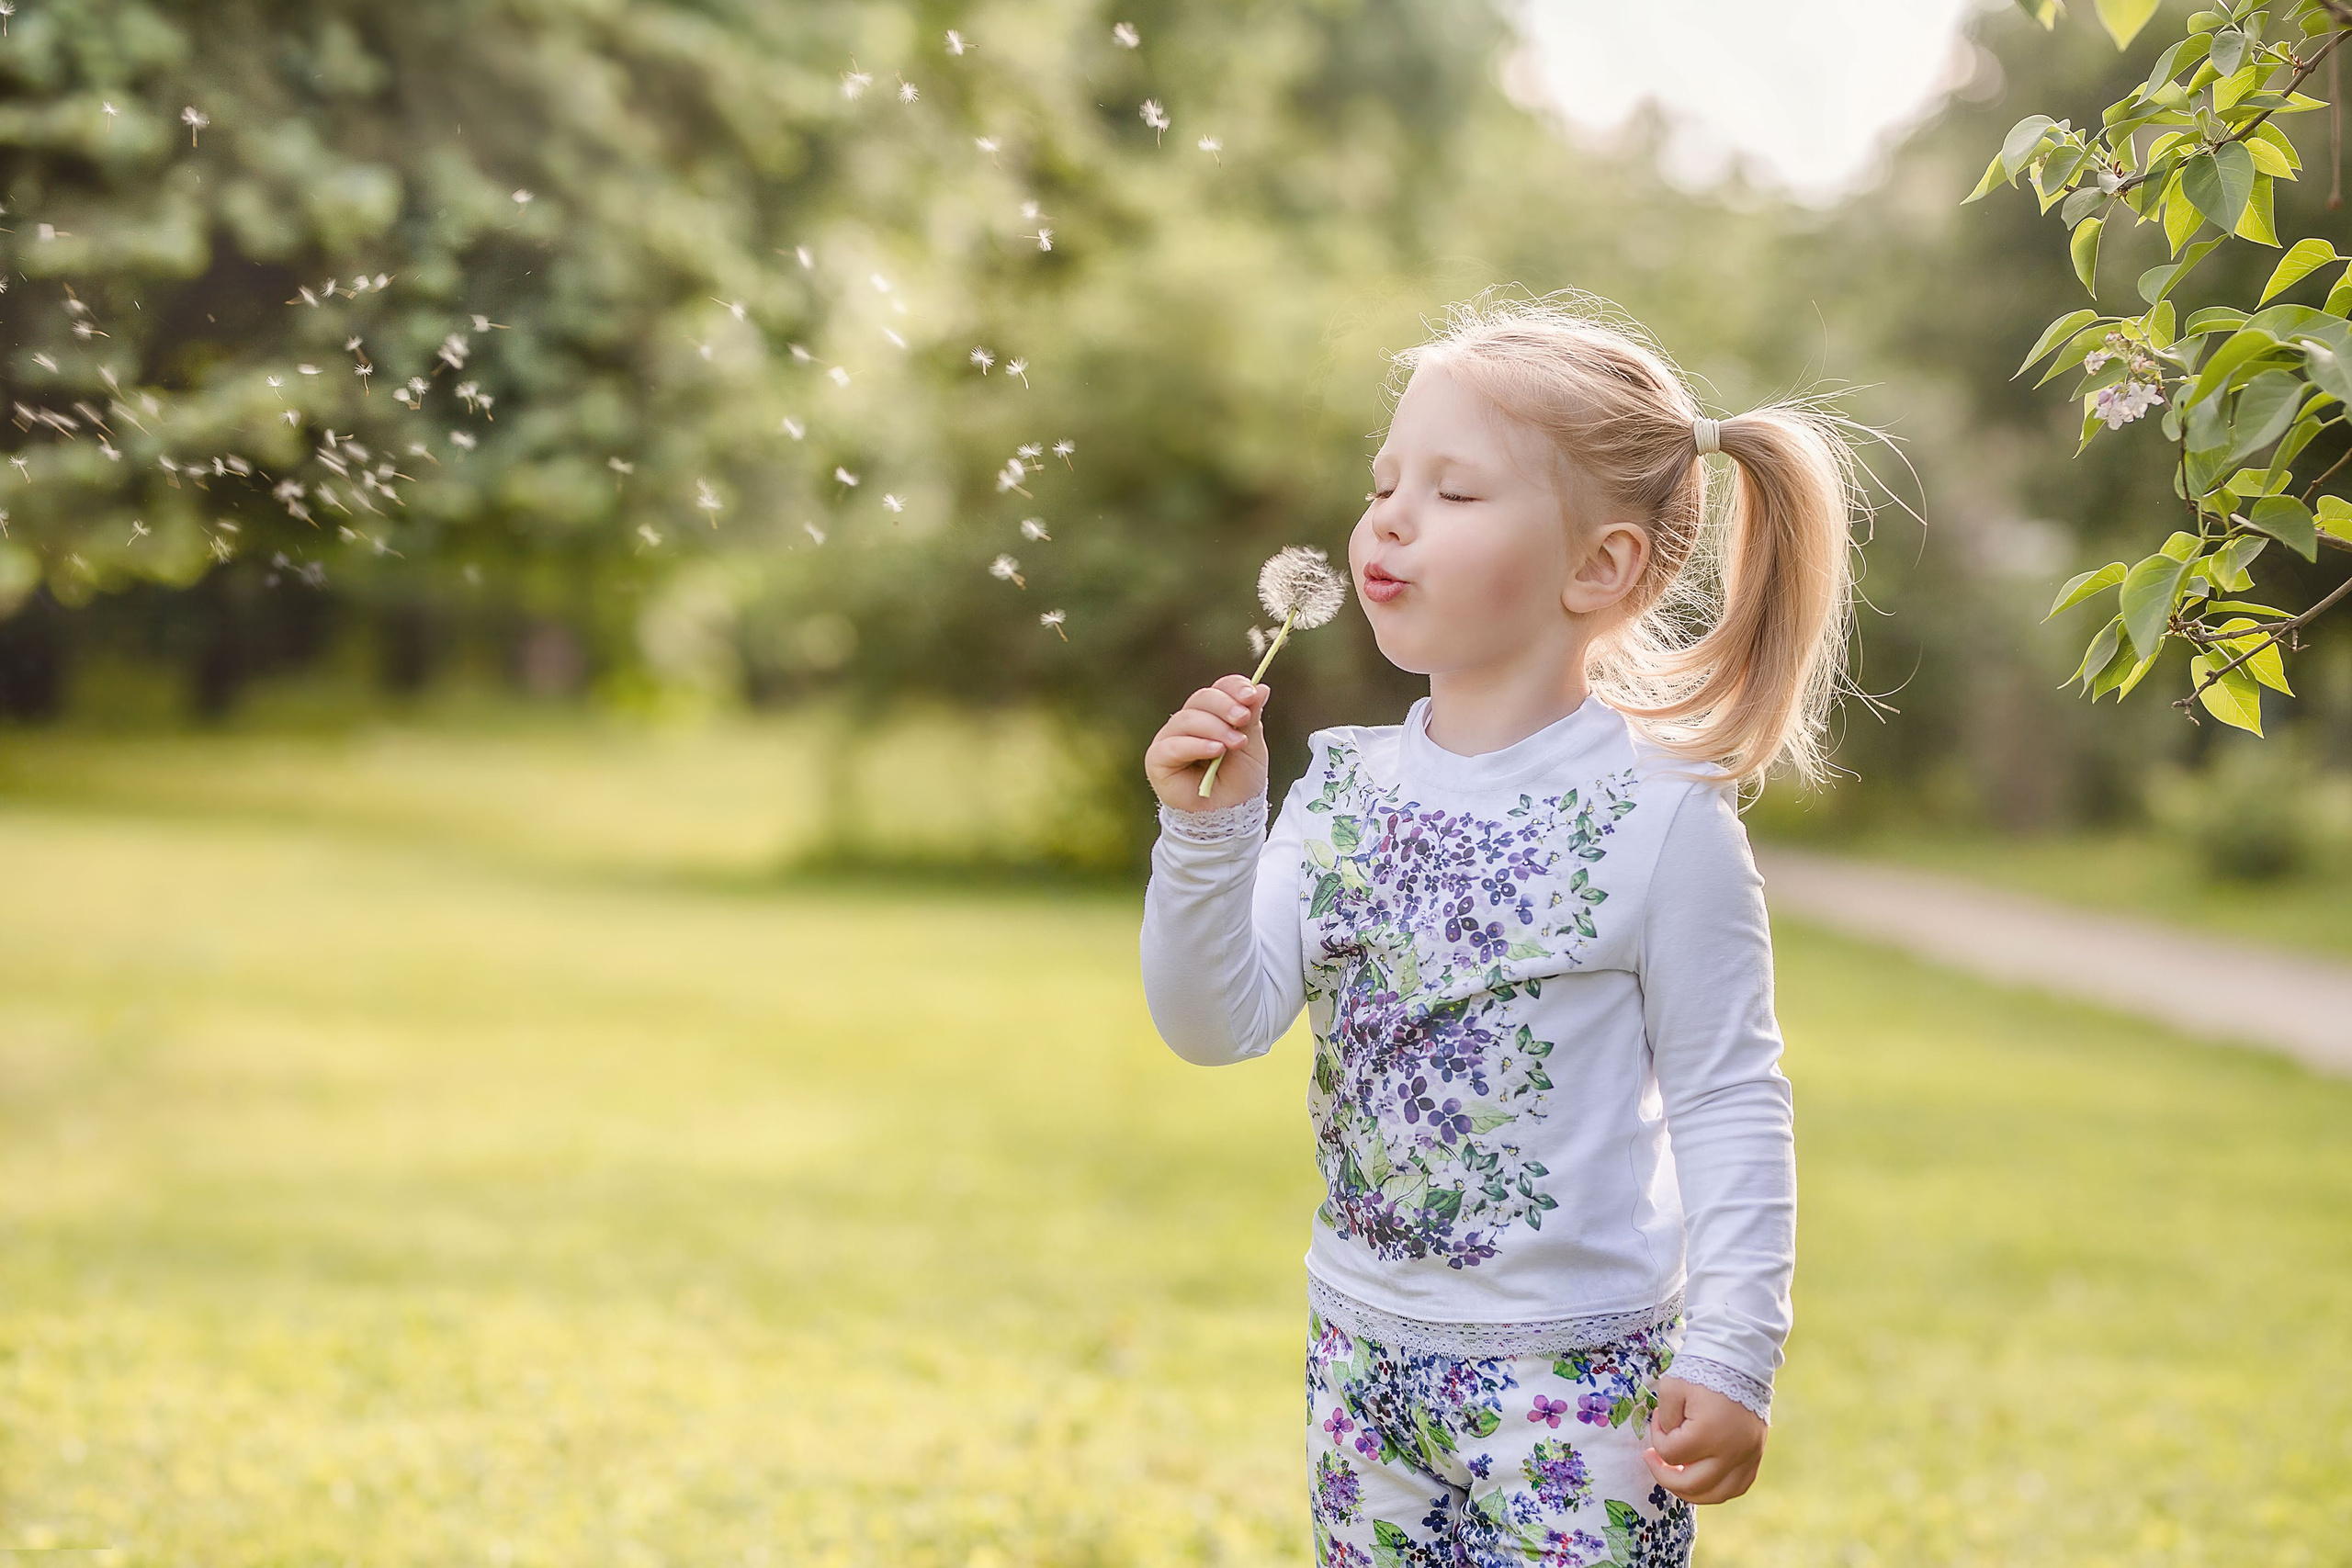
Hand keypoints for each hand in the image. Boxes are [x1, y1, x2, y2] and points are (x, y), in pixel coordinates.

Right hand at [1145, 675, 1269, 811]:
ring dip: (1215, 728)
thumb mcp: (1251, 747)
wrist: (1229, 815)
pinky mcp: (1157, 759)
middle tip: (1243, 719)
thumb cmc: (1239, 782)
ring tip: (1234, 744)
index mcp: (1212, 716)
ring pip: (1187, 719)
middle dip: (1225, 706)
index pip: (1218, 690)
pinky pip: (1173, 745)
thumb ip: (1252, 718)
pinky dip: (1196, 745)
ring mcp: (1171, 739)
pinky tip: (1215, 751)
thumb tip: (1260, 687)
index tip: (1251, 694)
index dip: (1232, 687)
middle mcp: (1189, 724)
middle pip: (1201, 699)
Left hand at [1641, 1376, 1766, 1503]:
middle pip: (1692, 1485)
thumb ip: (1665, 1422)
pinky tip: (1703, 1479)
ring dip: (1691, 1492)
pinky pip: (1739, 1486)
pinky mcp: (1756, 1455)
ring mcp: (1747, 1456)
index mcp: (1708, 1434)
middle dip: (1664, 1475)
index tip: (1658, 1418)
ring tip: (1675, 1476)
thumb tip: (1669, 1445)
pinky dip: (1718, 1489)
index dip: (1657, 1437)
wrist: (1739, 1359)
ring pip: (1717, 1495)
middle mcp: (1731, 1452)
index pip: (1671, 1454)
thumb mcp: (1672, 1387)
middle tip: (1653, 1459)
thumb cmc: (1702, 1370)